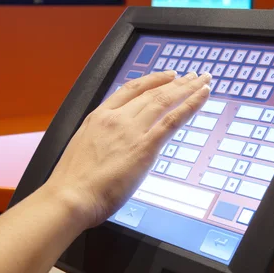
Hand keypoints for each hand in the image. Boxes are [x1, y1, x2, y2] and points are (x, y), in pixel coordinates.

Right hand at [44, 70, 211, 228]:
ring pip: (165, 100)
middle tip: (192, 76)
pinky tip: (202, 96)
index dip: (151, 80)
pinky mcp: (145, 146)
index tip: (166, 76)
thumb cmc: (72, 183)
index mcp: (98, 117)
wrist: (70, 196)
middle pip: (152, 93)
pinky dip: (190, 104)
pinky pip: (173, 119)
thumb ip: (100, 142)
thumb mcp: (82, 149)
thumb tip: (112, 148)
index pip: (130, 90)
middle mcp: (116, 118)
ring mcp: (131, 130)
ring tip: (203, 81)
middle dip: (175, 82)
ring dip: (187, 88)